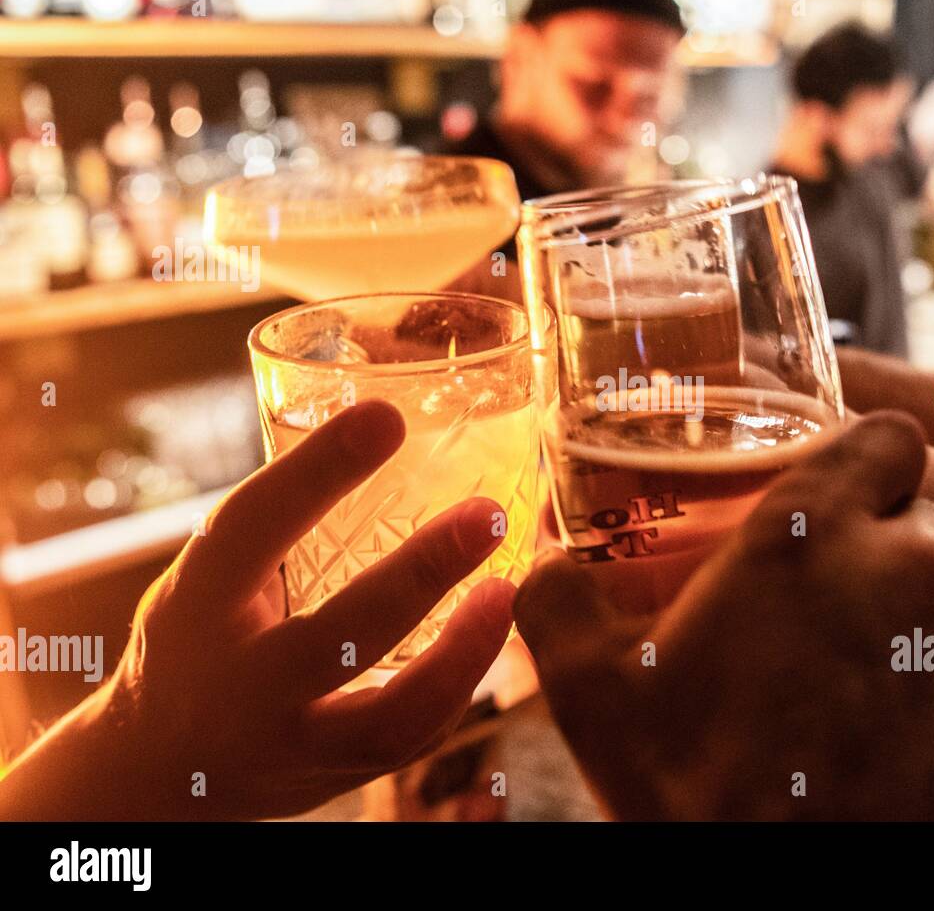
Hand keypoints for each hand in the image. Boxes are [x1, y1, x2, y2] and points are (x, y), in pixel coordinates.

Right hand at [0, 400, 514, 820]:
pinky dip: (458, 686)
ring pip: (388, 717)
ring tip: (508, 591)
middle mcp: (240, 685)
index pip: (252, 529)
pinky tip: (491, 634)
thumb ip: (280, 526)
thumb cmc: (197, 639)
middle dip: (420, 573)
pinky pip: (410, 742)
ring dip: (463, 652)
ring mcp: (289, 745)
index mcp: (196, 606)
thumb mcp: (206, 576)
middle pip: (336, 636)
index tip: (385, 419)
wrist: (160, 767)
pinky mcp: (332, 779)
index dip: (318, 473)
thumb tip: (385, 427)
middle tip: (487, 516)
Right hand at [515, 413, 933, 819]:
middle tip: (836, 635)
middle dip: (889, 568)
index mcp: (810, 538)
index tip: (846, 509)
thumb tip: (544, 562)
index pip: (886, 439)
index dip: (867, 469)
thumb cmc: (690, 801)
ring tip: (884, 706)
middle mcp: (915, 572)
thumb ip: (561, 598)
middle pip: (927, 530)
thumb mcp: (591, 692)